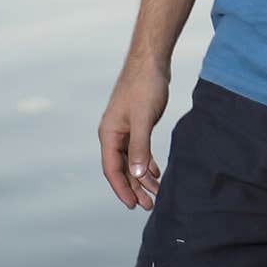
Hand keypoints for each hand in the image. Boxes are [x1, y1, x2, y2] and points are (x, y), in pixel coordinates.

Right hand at [98, 62, 168, 209]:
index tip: (133, 206)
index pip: (112, 169)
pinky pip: (139, 149)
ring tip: (156, 193)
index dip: (122, 189)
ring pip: (132, 160)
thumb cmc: (144, 86)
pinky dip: (147, 162)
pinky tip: (157, 172)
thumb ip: (140, 146)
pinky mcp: (137, 123)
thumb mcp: (143, 119)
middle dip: (134, 187)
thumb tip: (137, 175)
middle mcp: (114, 134)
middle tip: (149, 205)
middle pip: (122, 168)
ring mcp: (125, 128)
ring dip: (143, 176)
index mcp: (109, 134)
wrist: (151, 61)